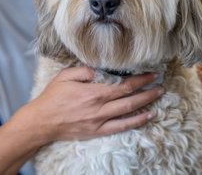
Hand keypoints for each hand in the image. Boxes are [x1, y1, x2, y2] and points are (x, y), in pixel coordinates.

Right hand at [23, 67, 163, 142]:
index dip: (140, 80)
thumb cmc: (52, 98)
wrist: (42, 121)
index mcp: (93, 92)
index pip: (124, 85)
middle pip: (130, 98)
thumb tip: (99, 70)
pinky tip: (146, 116)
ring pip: (129, 112)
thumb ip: (84, 71)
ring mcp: (99, 121)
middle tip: (160, 83)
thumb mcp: (65, 76)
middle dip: (148, 90)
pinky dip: (136, 122)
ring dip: (146, 104)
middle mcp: (99, 108)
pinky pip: (121, 127)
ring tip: (158, 96)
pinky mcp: (96, 131)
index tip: (151, 74)